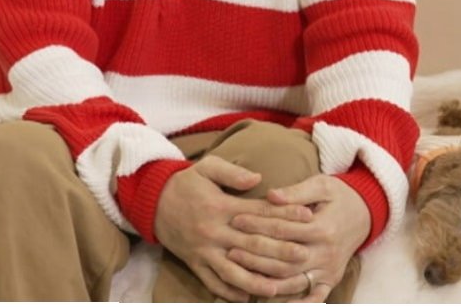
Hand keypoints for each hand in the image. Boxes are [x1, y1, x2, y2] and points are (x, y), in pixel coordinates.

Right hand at [154, 156, 313, 299]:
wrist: (152, 202)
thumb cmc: (186, 182)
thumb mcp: (208, 167)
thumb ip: (233, 172)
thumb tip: (259, 179)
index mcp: (221, 206)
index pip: (259, 211)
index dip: (284, 213)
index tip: (307, 216)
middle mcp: (214, 231)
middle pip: (251, 244)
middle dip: (279, 251)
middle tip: (303, 255)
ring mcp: (204, 251)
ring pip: (232, 271)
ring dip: (255, 281)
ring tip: (278, 288)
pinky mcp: (194, 263)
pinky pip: (212, 282)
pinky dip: (229, 292)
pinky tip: (247, 297)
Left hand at [230, 174, 370, 301]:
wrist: (367, 213)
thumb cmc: (340, 195)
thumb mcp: (322, 184)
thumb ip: (296, 191)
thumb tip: (271, 195)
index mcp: (322, 226)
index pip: (283, 228)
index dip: (258, 224)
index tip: (236, 219)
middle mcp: (326, 252)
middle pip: (284, 258)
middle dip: (255, 254)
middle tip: (231, 248)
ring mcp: (328, 269)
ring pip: (292, 280)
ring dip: (265, 279)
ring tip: (241, 272)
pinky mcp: (331, 279)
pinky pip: (313, 296)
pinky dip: (297, 303)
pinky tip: (274, 302)